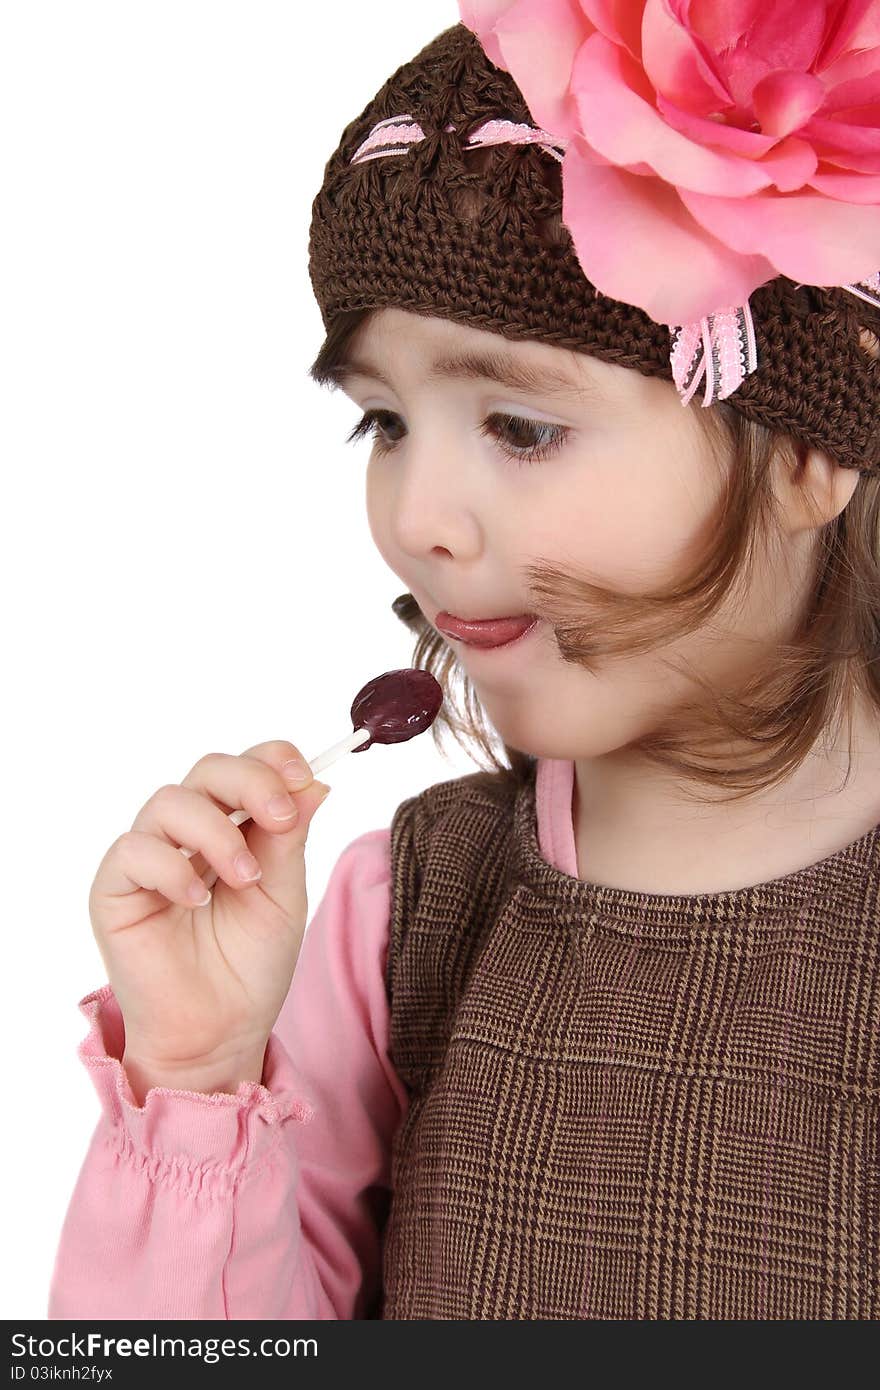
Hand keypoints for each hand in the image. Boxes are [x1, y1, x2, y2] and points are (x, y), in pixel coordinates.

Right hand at [88, 741, 330, 1085]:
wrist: (220, 1031)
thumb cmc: (250, 965)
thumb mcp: (283, 895)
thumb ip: (289, 838)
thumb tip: (314, 782)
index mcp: (232, 826)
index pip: (245, 767)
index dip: (273, 760)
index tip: (304, 777)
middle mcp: (187, 833)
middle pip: (208, 770)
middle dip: (250, 783)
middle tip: (280, 819)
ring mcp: (148, 857)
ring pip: (170, 802)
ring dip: (216, 832)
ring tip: (244, 878)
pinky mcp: (114, 888)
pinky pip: (133, 851)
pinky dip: (171, 868)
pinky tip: (196, 899)